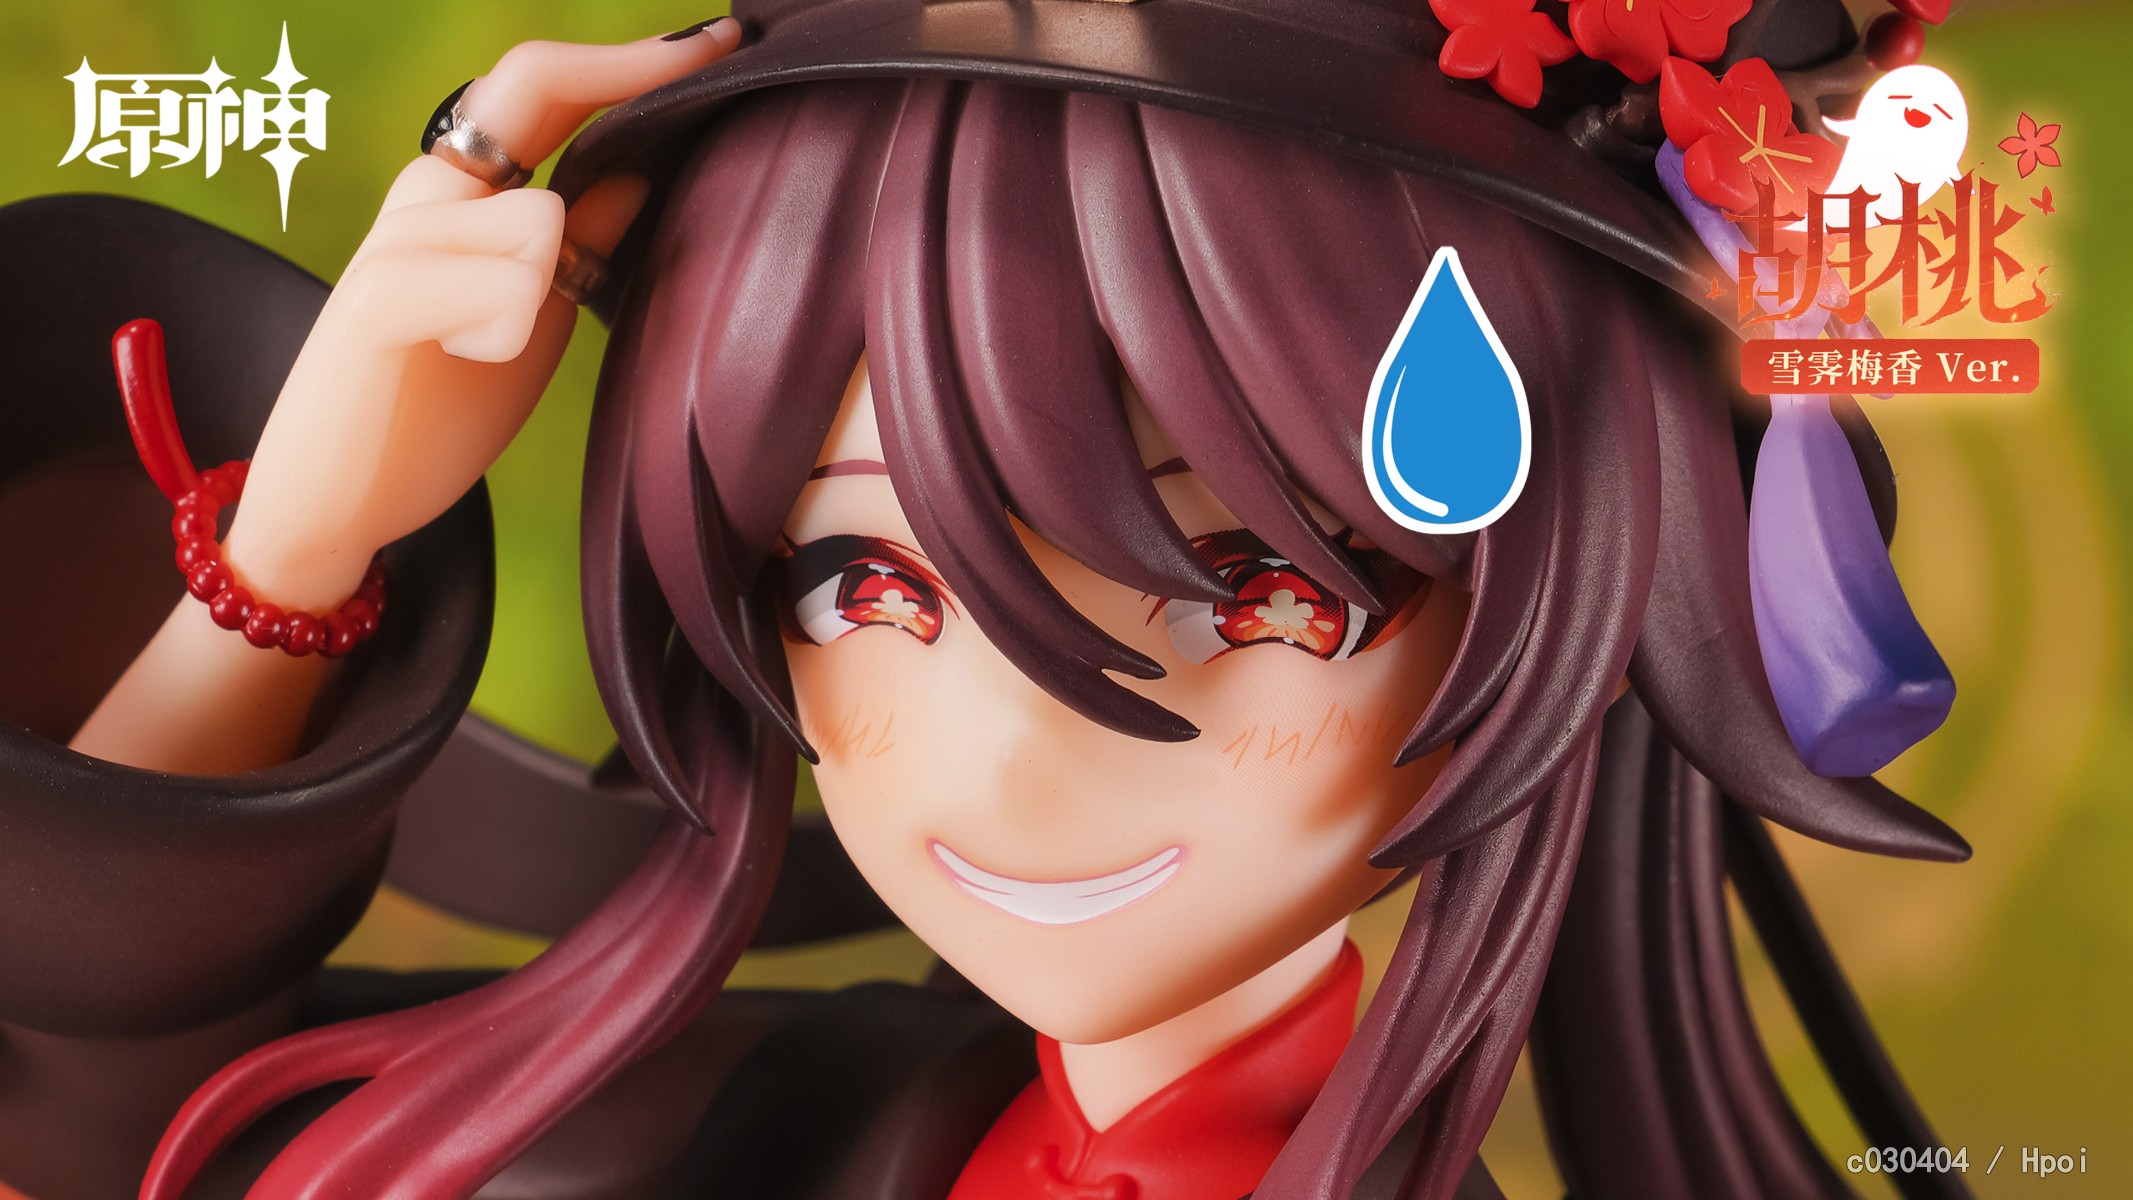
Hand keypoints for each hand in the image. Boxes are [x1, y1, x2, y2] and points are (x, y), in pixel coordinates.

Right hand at [223, 22, 740, 610]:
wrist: (336, 497)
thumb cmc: (436, 403)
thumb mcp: (534, 315)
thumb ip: (579, 245)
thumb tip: (644, 172)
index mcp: (465, 193)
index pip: (545, 87)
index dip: (633, 60)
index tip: (719, 39)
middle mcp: (426, 191)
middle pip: (530, 85)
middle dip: (628, 71)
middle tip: (713, 49)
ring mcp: (395, 235)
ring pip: (539, 219)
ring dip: (541, 292)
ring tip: (484, 348)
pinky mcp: (376, 295)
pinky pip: (502, 286)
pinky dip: (504, 330)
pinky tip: (464, 361)